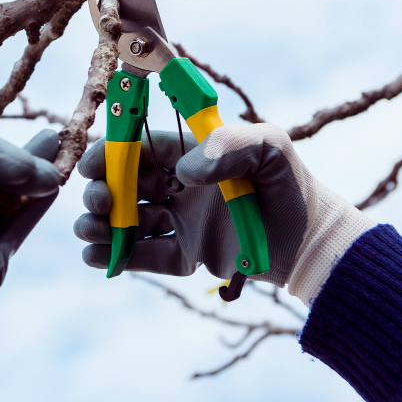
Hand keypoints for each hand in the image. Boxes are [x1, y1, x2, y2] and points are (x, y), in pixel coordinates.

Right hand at [74, 124, 373, 304]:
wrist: (313, 244)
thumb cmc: (290, 185)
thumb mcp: (269, 148)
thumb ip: (228, 144)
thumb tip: (183, 172)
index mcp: (190, 156)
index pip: (139, 149)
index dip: (110, 155)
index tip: (91, 166)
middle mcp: (180, 187)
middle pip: (125, 186)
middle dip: (102, 193)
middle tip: (99, 204)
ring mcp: (181, 222)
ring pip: (129, 222)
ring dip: (102, 226)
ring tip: (88, 232)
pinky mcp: (188, 256)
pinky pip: (147, 256)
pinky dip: (120, 257)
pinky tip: (97, 257)